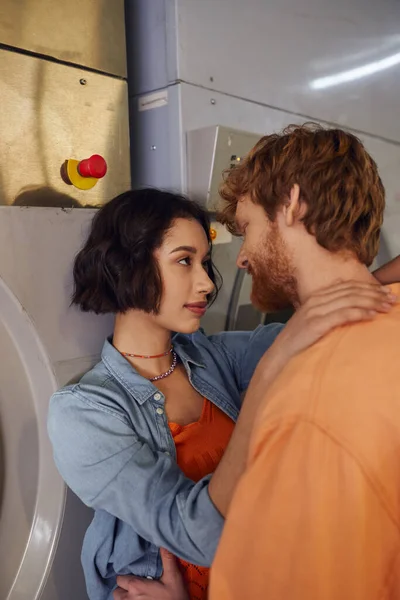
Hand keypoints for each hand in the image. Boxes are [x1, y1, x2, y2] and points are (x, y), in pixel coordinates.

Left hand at [113, 548, 188, 599]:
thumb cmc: (175, 598)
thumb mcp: (173, 577)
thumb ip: (167, 559)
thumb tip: (164, 542)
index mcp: (135, 587)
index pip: (120, 578)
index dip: (126, 575)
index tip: (134, 574)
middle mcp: (129, 599)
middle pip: (117, 591)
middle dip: (124, 587)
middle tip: (135, 584)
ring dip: (125, 597)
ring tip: (136, 594)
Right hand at [273, 280, 396, 359]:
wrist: (279, 356)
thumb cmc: (298, 342)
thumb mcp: (313, 322)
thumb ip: (329, 313)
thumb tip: (351, 308)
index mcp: (316, 298)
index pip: (347, 287)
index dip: (368, 287)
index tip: (385, 292)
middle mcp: (316, 301)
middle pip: (350, 291)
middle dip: (374, 293)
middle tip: (392, 299)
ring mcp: (314, 312)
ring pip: (349, 300)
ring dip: (371, 302)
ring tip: (386, 307)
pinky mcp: (315, 324)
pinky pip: (341, 315)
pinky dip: (359, 313)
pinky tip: (371, 316)